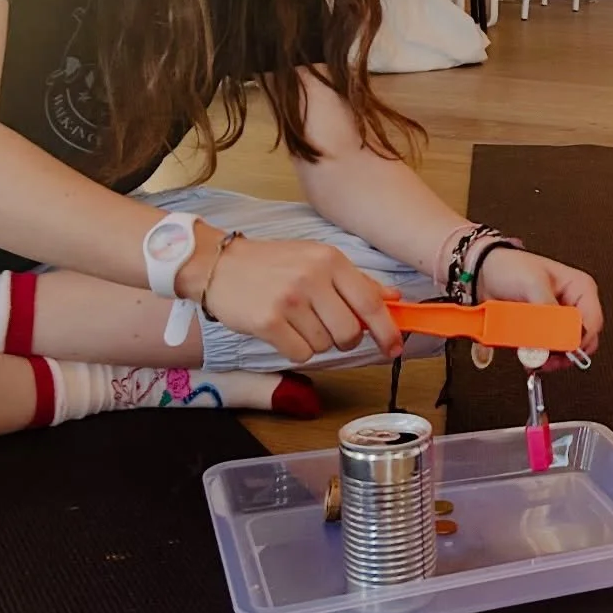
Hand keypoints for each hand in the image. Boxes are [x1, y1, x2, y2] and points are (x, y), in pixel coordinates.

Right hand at [194, 235, 402, 363]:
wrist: (218, 264)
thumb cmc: (272, 263)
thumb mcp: (316, 259)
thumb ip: (355, 280)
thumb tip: (393, 298)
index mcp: (330, 260)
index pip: (370, 301)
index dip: (386, 329)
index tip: (394, 346)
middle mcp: (312, 278)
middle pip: (349, 332)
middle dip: (344, 339)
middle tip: (327, 329)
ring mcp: (289, 300)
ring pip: (323, 345)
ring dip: (314, 341)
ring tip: (295, 320)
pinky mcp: (268, 321)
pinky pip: (300, 354)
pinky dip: (295, 349)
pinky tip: (282, 331)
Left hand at [476, 246, 602, 359]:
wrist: (484, 273)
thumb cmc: (510, 267)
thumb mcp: (532, 284)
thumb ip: (547, 310)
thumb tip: (557, 334)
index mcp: (580, 289)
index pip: (592, 323)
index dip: (578, 341)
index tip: (559, 349)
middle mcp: (574, 305)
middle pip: (582, 341)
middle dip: (564, 353)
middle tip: (546, 358)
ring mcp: (558, 320)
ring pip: (566, 350)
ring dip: (551, 358)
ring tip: (534, 358)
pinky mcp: (543, 331)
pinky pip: (549, 351)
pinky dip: (539, 356)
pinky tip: (528, 356)